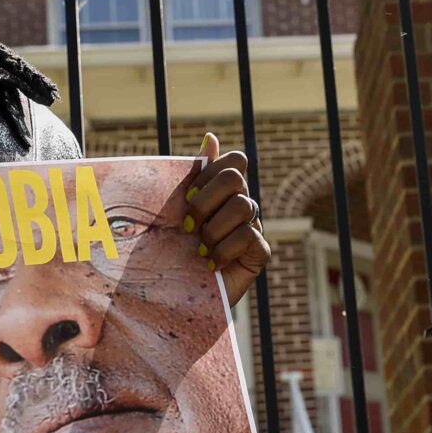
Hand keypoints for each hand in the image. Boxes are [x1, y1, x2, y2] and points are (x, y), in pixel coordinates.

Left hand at [189, 131, 270, 305]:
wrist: (175, 295)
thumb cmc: (171, 250)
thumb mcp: (173, 210)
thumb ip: (191, 175)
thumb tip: (211, 137)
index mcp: (223, 191)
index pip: (234, 160)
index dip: (210, 173)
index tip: (187, 197)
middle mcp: (242, 204)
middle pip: (235, 178)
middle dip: (205, 201)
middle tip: (187, 226)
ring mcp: (253, 227)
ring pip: (243, 206)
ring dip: (213, 229)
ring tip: (199, 249)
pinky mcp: (259, 252)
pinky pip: (250, 236)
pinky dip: (224, 251)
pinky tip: (211, 265)